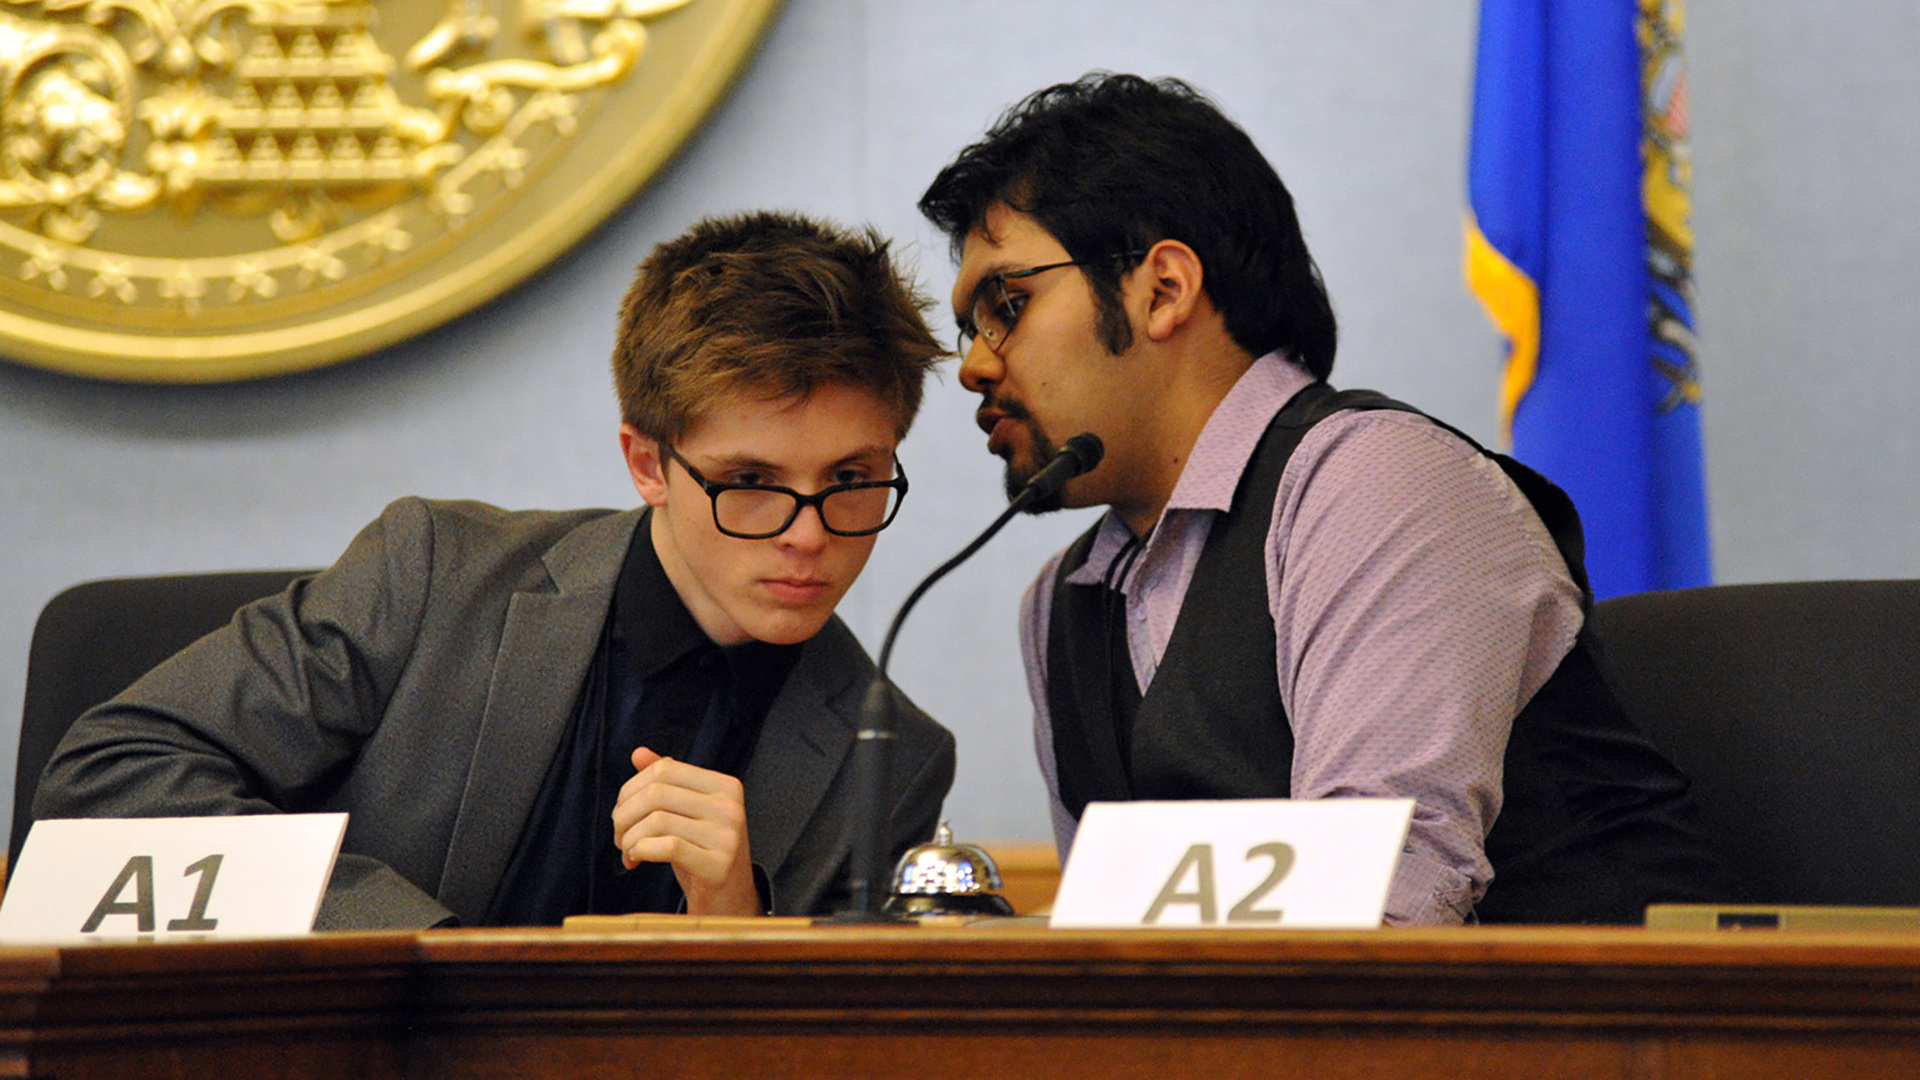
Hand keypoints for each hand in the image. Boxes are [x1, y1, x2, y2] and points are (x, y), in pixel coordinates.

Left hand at [610, 747, 760, 915]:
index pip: (664, 769)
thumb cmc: (702, 853)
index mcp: (725, 785)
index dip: (631, 789)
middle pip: (656, 793)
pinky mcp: (719, 865)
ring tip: (628, 852)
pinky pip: (667, 847)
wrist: (730, 901)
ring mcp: (727, 836)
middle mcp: (730, 806)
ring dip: (628, 838)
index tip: (622, 812)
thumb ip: (667, 783)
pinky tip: (636, 861)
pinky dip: (640, 851)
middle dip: (624, 815)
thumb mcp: (686, 814)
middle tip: (619, 836)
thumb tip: (638, 753)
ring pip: (657, 820)